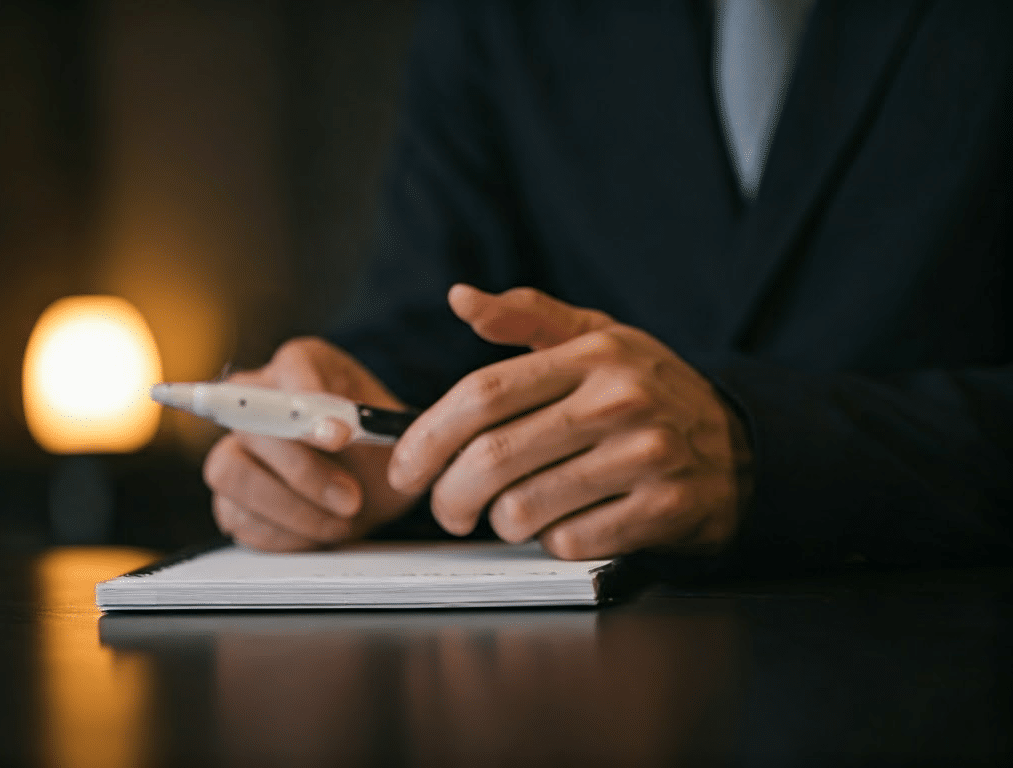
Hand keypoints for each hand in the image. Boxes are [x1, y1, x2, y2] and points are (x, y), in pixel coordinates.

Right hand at [203, 337, 420, 550]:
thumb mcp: (390, 431)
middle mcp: (254, 399)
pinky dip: (285, 534)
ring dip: (292, 508)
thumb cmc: (377, 447)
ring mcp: (233, 448)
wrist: (374, 487)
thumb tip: (335, 427)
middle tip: (351, 498)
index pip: (290, 369)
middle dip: (303, 470)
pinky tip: (318, 530)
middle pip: (250, 424)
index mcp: (301, 366)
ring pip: (230, 472)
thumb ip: (367, 420)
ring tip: (339, 522)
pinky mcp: (228, 497)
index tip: (340, 436)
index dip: (309, 406)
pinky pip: (237, 517)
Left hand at [387, 285, 750, 558]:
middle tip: (445, 509)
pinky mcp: (663, 510)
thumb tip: (462, 299)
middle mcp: (619, 401)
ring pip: (524, 508)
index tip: (405, 468)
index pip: (482, 393)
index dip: (427, 436)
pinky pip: (569, 541)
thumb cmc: (654, 392)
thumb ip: (527, 316)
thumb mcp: (600, 338)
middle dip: (449, 495)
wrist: (747, 448)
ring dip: (500, 522)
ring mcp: (645, 457)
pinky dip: (551, 542)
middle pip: (492, 457)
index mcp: (594, 354)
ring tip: (511, 513)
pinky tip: (565, 523)